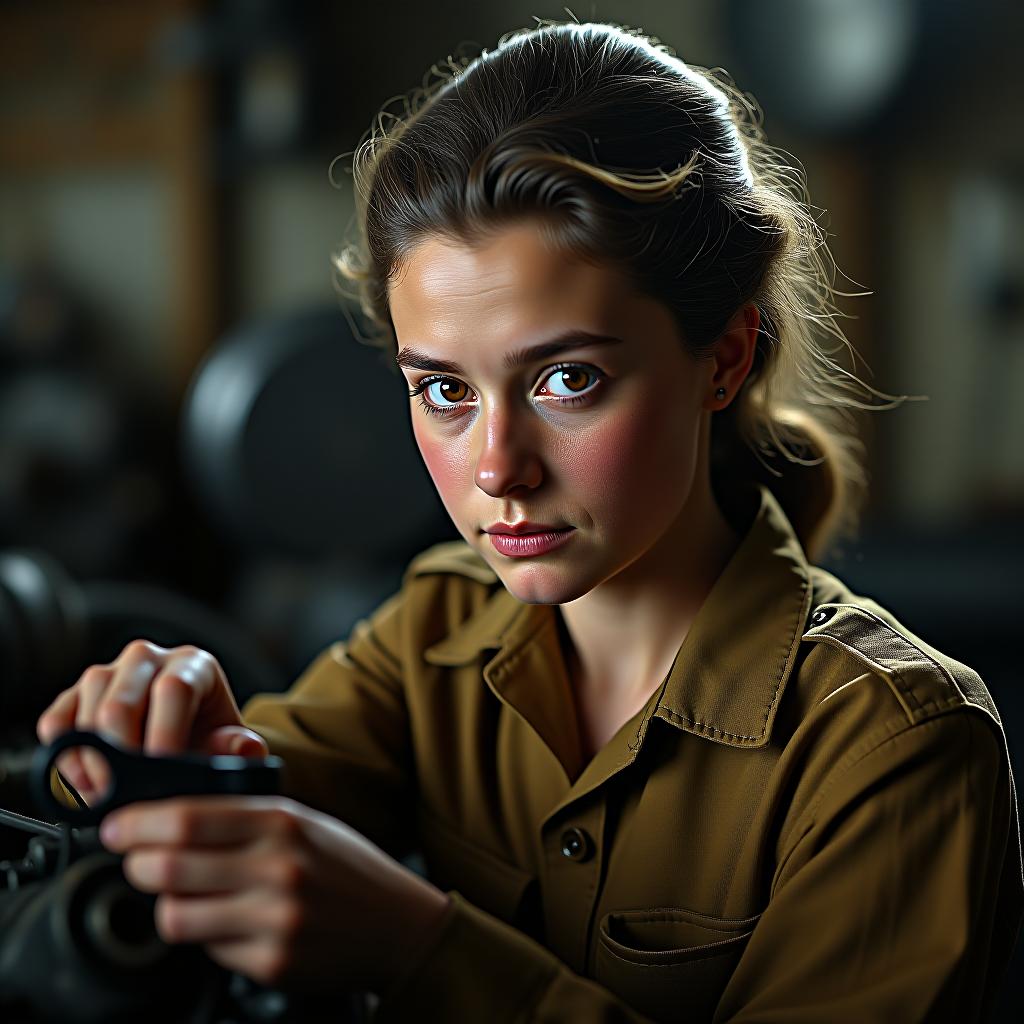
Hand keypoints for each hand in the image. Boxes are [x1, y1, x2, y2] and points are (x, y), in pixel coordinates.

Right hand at [36, 639, 268, 803]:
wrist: (187, 739)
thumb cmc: (209, 740)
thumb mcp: (233, 745)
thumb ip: (241, 748)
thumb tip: (241, 746)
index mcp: (192, 664)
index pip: (174, 690)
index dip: (165, 734)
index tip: (162, 771)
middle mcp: (148, 659)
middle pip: (123, 698)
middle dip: (121, 753)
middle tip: (127, 792)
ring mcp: (110, 673)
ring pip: (88, 704)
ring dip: (92, 757)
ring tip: (108, 792)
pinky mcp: (76, 695)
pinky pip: (57, 718)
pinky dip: (64, 753)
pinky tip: (84, 781)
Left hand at [99, 795, 451, 994]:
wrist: (395, 922)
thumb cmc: (342, 864)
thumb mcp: (302, 821)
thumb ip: (243, 816)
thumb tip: (168, 816)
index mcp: (282, 821)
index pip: (188, 818)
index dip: (139, 823)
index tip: (117, 826)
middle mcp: (277, 867)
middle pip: (169, 867)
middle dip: (138, 864)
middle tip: (139, 862)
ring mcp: (274, 918)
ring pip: (176, 915)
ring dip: (168, 905)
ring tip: (187, 896)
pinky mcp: (272, 962)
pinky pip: (207, 949)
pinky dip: (207, 935)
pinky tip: (231, 922)